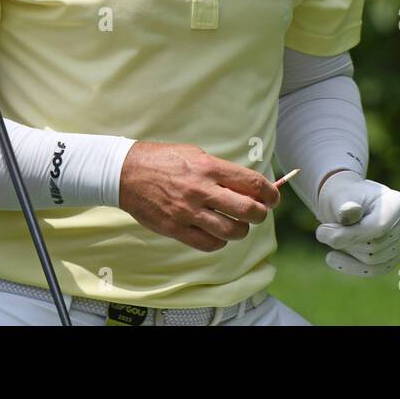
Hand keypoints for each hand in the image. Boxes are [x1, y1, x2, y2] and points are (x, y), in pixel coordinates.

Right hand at [118, 142, 280, 252]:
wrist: (126, 172)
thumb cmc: (164, 160)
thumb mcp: (196, 154)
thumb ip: (222, 170)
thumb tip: (249, 186)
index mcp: (209, 168)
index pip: (252, 183)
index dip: (270, 193)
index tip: (273, 198)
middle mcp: (202, 190)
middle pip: (248, 211)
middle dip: (260, 214)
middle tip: (258, 213)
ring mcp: (188, 212)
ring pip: (231, 232)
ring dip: (240, 230)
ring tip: (236, 224)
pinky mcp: (176, 229)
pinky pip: (209, 244)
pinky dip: (219, 242)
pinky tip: (216, 232)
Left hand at [314, 171, 399, 276]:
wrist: (348, 202)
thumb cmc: (344, 196)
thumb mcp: (340, 195)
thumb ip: (345, 205)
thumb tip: (350, 212)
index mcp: (397, 203)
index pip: (377, 227)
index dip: (348, 234)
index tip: (321, 232)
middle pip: (374, 246)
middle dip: (345, 241)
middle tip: (323, 230)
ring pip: (373, 260)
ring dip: (347, 251)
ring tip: (332, 237)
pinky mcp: (394, 257)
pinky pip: (375, 270)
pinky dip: (352, 267)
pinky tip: (332, 258)